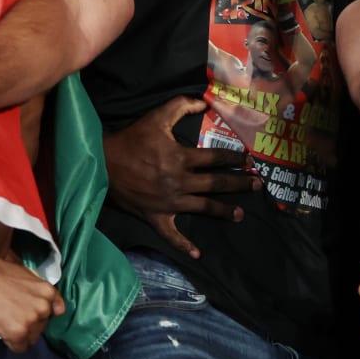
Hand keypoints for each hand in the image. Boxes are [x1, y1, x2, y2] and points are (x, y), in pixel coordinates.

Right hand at [0, 251, 65, 351]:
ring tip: (4, 323)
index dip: (40, 313)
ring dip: (19, 334)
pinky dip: (10, 343)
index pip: (55, 310)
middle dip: (28, 324)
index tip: (30, 313)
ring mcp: (31, 320)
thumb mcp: (23, 274)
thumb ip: (34, 288)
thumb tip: (37, 298)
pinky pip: (19, 348)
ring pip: (31, 338)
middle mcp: (44, 307)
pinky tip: (2, 333)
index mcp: (47, 291)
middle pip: (41, 326)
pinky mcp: (17, 333)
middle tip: (10, 316)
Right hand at [102, 96, 250, 259]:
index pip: (216, 158)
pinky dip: (185, 246)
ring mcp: (168, 202)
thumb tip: (205, 103)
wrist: (103, 164)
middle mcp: (179, 182)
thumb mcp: (156, 116)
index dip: (235, 159)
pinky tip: (199, 254)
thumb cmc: (132, 139)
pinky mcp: (156, 217)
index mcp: (181, 158)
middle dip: (239, 184)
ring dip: (224, 211)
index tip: (249, 161)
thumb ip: (181, 106)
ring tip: (241, 214)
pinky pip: (172, 235)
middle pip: (216, 184)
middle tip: (256, 185)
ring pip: (203, 208)